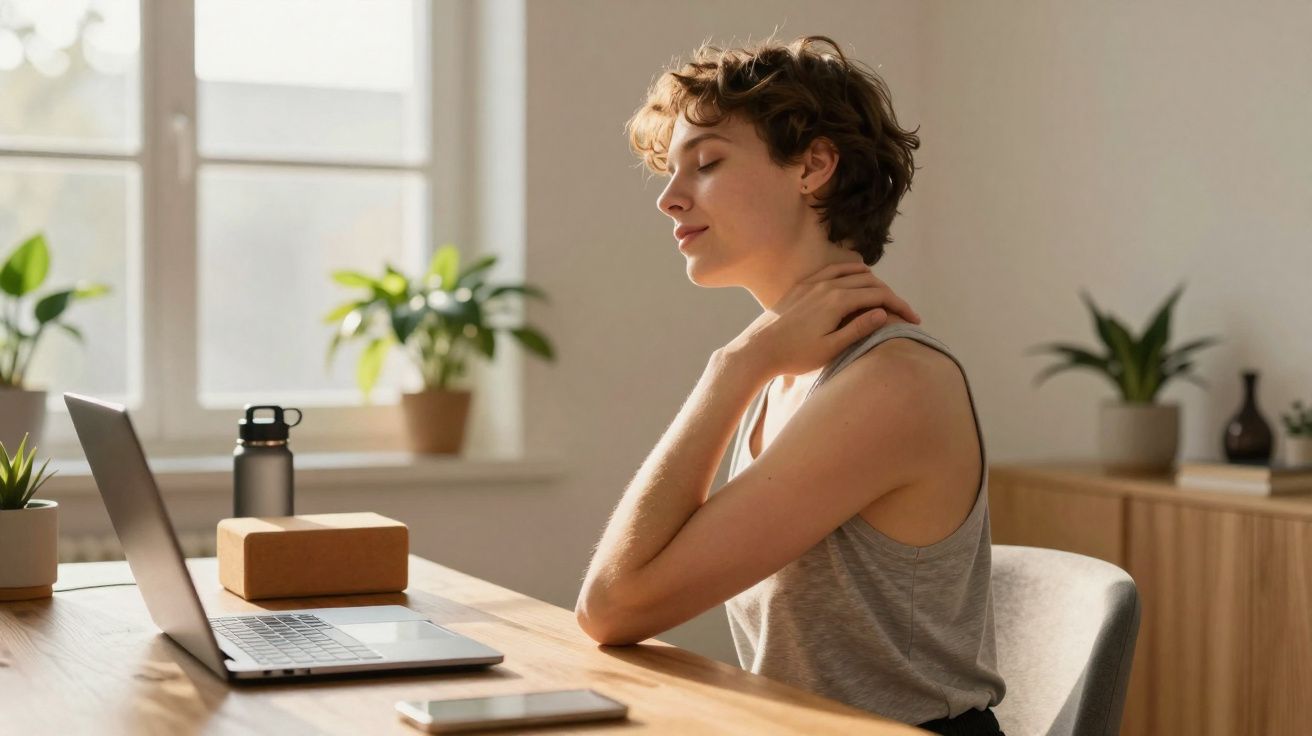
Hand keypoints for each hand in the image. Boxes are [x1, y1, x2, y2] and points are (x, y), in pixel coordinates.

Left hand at [724, 262, 921, 379]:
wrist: (757, 350)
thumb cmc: (794, 356)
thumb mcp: (831, 348)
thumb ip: (858, 329)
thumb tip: (882, 313)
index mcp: (837, 301)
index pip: (879, 296)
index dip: (900, 307)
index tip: (913, 321)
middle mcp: (826, 286)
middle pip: (869, 282)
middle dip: (890, 295)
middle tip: (903, 312)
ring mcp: (812, 284)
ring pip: (851, 273)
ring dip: (872, 281)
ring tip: (885, 296)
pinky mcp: (800, 287)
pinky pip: (831, 271)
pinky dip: (849, 271)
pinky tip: (856, 276)